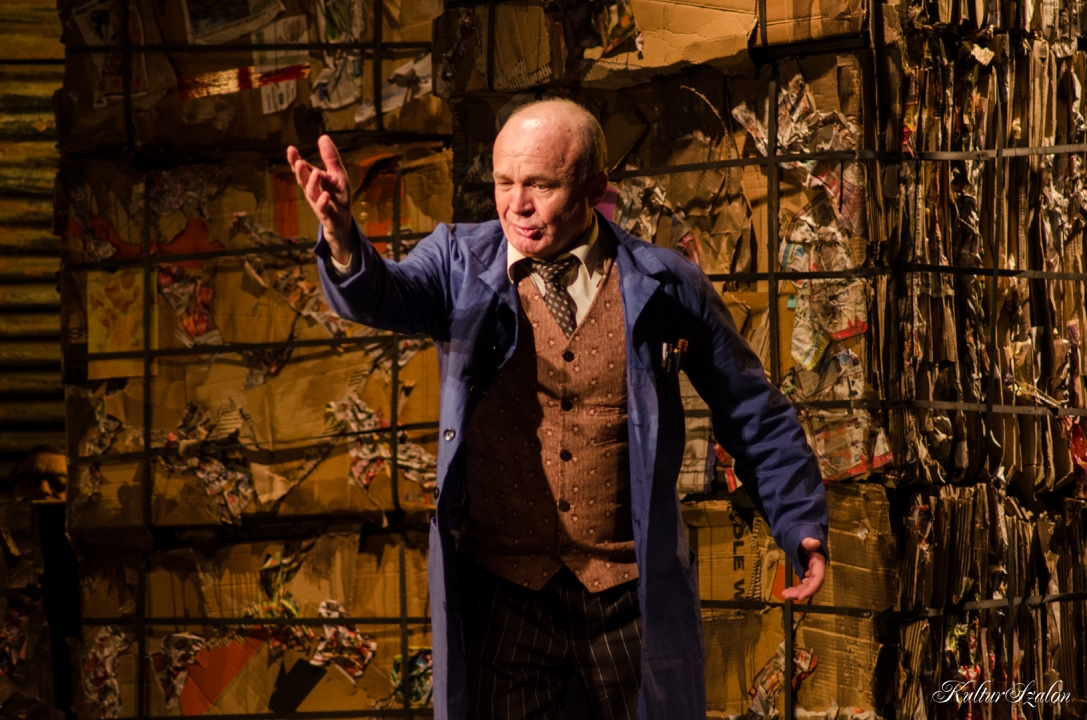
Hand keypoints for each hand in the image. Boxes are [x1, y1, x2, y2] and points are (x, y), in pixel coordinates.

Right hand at [286, 134, 352, 264]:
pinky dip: (323, 202)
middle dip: (300, 172)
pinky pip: (322, 208)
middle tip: (299, 162)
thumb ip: (330, 157)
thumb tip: (323, 136)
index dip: (295, 159)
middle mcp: (312, 190)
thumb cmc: (337, 195)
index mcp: (313, 179)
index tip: (290, 149)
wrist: (343, 219)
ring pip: (312, 193)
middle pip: (303, 180)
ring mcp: (318, 202)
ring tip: (315, 173)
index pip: (302, 168)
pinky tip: (325, 196)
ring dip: (312, 184)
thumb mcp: (337, 173)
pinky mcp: (326, 214)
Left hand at [780, 538, 825, 600]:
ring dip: (797, 593)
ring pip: (807, 587)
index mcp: (819, 563)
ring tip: (784, 595)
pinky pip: (803, 585)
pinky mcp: (806, 575)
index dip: (811, 589)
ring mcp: (811, 574)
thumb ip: (808, 542)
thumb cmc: (805, 540)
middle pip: (812, 586)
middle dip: (801, 593)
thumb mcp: (806, 540)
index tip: (801, 597)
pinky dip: (796, 590)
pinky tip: (786, 592)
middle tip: (787, 596)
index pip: (818, 579)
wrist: (804, 541)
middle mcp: (817, 571)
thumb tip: (815, 542)